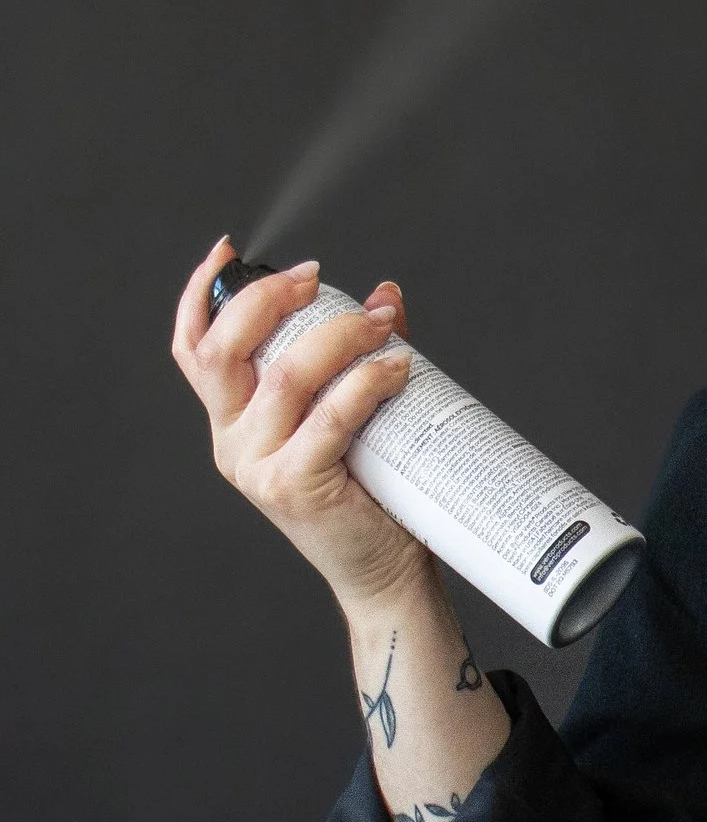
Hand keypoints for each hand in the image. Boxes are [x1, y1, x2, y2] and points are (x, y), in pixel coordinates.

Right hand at [171, 236, 428, 611]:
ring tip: (382, 323)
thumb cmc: (371, 491)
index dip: (200, 295)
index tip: (228, 251)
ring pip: (282, 378)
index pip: (193, 350)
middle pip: (224, 351)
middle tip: (316, 277)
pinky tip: (397, 367)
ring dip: (336, 335)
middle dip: (267, 300)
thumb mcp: (353, 414)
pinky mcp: (295, 485)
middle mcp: (232, 440)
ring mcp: (257, 466)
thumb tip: (385, 295)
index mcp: (232, 420)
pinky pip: (328, 418)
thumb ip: (357, 356)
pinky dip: (365, 382)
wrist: (385, 570)